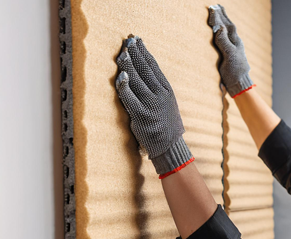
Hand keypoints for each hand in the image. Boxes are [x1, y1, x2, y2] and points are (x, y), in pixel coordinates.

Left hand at [115, 35, 193, 177]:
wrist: (170, 146)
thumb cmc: (166, 124)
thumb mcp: (167, 102)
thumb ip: (157, 88)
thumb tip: (144, 71)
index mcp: (167, 90)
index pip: (154, 66)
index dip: (144, 52)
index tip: (136, 40)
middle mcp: (160, 95)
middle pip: (145, 70)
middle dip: (135, 54)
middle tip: (127, 41)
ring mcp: (151, 105)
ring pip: (137, 81)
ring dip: (128, 66)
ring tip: (122, 54)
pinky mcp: (142, 116)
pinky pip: (130, 99)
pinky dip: (125, 87)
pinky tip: (120, 77)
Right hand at [208, 4, 254, 97]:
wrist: (239, 84)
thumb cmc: (235, 71)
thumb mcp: (229, 55)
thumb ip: (224, 41)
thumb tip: (220, 28)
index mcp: (235, 41)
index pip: (226, 25)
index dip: (219, 17)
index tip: (212, 8)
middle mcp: (234, 43)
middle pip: (228, 25)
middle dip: (222, 16)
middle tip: (216, 7)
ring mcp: (232, 48)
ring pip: (226, 31)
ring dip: (222, 22)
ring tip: (218, 15)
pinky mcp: (229, 54)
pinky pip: (224, 38)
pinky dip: (220, 32)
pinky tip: (220, 32)